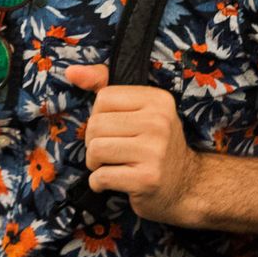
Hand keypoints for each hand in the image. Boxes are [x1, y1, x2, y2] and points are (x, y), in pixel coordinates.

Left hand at [64, 64, 199, 225]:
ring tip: (113, 165)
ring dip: (95, 163)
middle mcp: (159, 122)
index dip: (100, 116)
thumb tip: (71, 71)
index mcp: (157, 100)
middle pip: (96, 125)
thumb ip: (103, 84)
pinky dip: (99, 182)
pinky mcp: (147, 179)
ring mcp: (155, 151)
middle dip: (94, 142)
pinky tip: (116, 181)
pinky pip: (101, 177)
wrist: (186, 185)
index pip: (104, 97)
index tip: (115, 129)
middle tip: (112, 151)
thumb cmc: (154, 144)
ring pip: (96, 150)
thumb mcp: (139, 109)